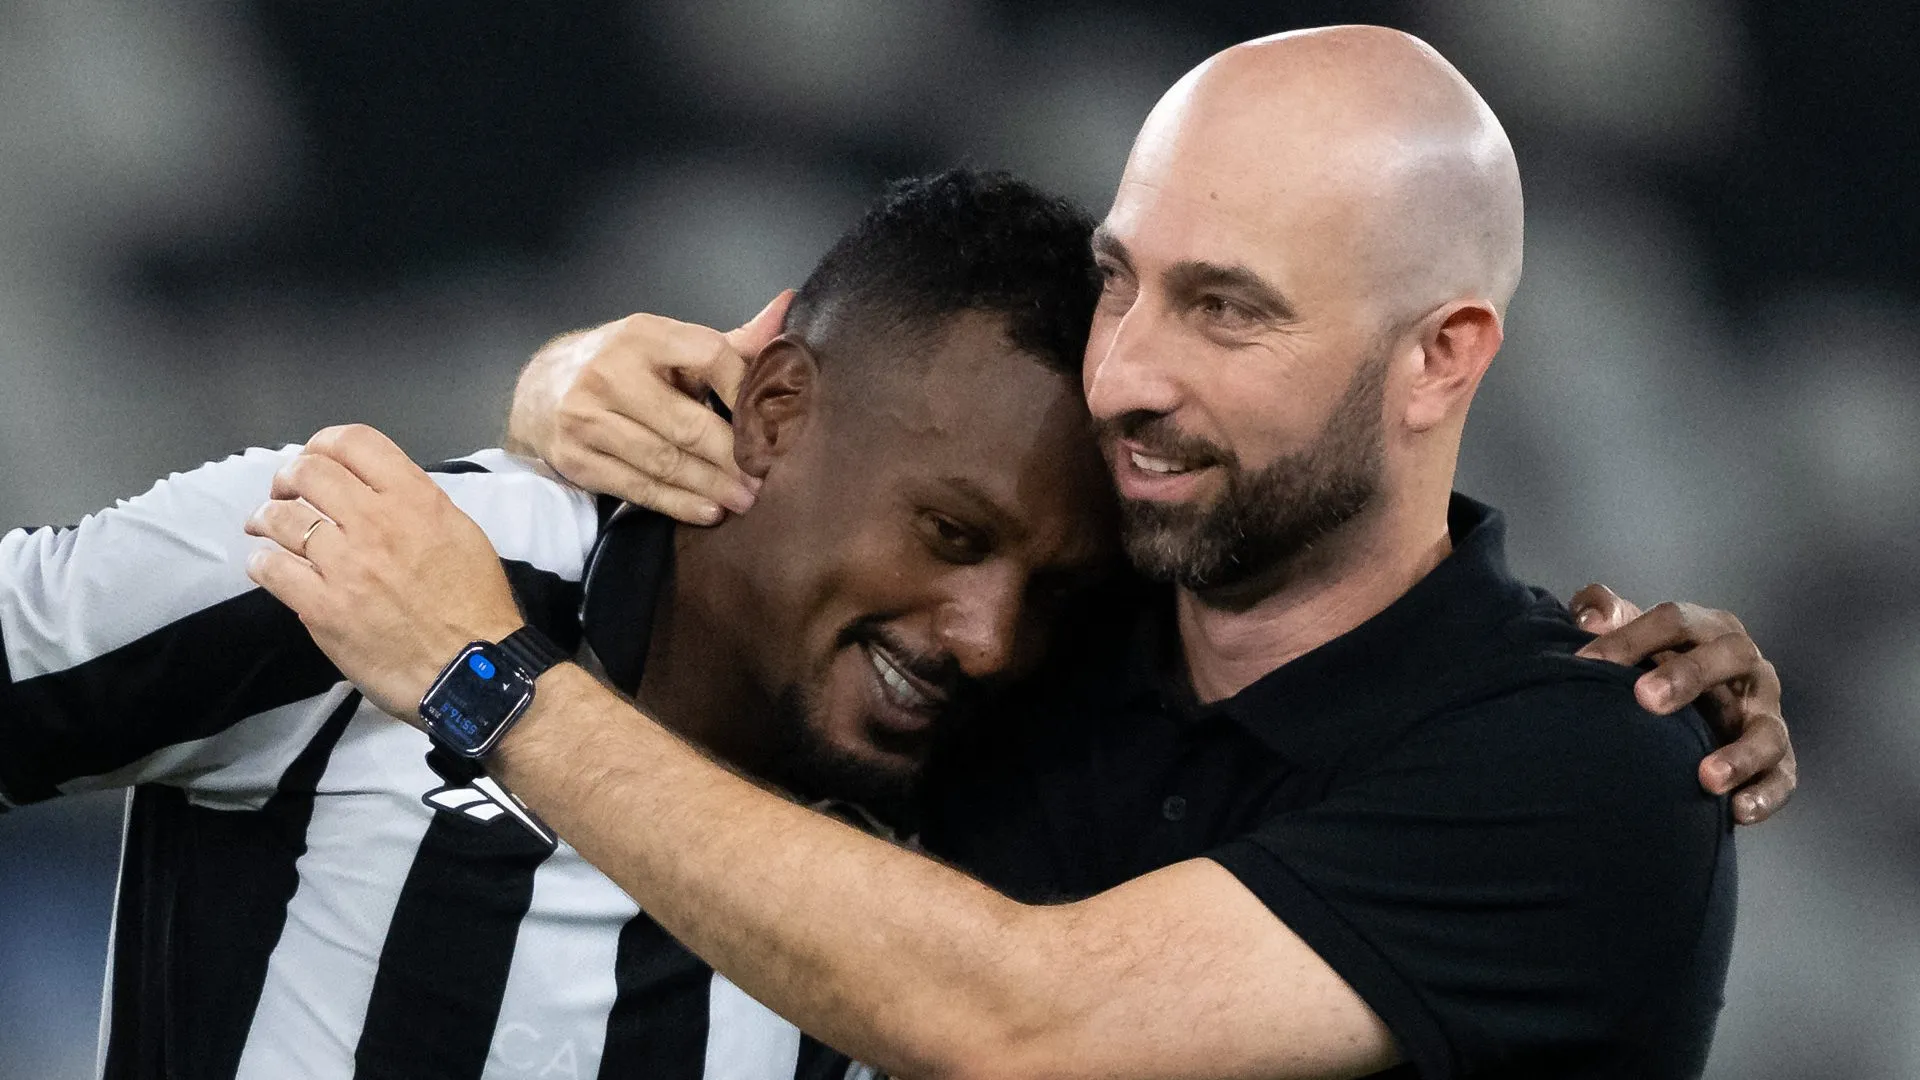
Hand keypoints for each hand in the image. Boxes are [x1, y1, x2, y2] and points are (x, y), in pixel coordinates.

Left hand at [244, 425, 525, 718]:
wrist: (475, 670)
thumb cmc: (476, 604)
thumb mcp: (461, 534)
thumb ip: (417, 506)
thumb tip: (376, 495)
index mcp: (415, 499)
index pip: (353, 442)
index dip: (323, 443)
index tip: (316, 460)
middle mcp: (375, 522)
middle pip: (308, 472)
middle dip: (288, 478)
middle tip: (286, 493)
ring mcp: (344, 565)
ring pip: (280, 518)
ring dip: (266, 517)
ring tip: (265, 528)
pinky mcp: (321, 608)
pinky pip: (270, 570)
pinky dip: (262, 563)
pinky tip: (270, 568)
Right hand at [506, 291, 792, 523]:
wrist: (542, 389)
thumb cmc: (625, 367)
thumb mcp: (669, 345)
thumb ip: (729, 341)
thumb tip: (787, 307)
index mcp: (642, 334)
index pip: (709, 356)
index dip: (744, 390)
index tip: (771, 423)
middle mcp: (609, 372)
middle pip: (687, 423)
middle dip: (732, 457)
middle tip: (764, 479)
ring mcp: (586, 417)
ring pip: (663, 461)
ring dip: (710, 486)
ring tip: (744, 500)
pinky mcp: (575, 457)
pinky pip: (637, 487)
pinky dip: (677, 503)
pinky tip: (708, 510)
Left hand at [1571, 584, 1796, 824]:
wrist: (1678, 709)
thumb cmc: (1645, 665)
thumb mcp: (1624, 632)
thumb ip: (1600, 612)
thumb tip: (1590, 617)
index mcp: (1706, 630)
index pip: (1674, 621)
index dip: (1632, 637)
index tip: (1587, 662)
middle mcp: (1744, 665)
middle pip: (1729, 657)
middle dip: (1688, 676)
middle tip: (1645, 699)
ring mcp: (1764, 712)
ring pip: (1767, 729)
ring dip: (1740, 754)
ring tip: (1707, 777)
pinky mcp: (1776, 759)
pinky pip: (1782, 777)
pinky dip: (1765, 794)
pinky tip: (1737, 811)